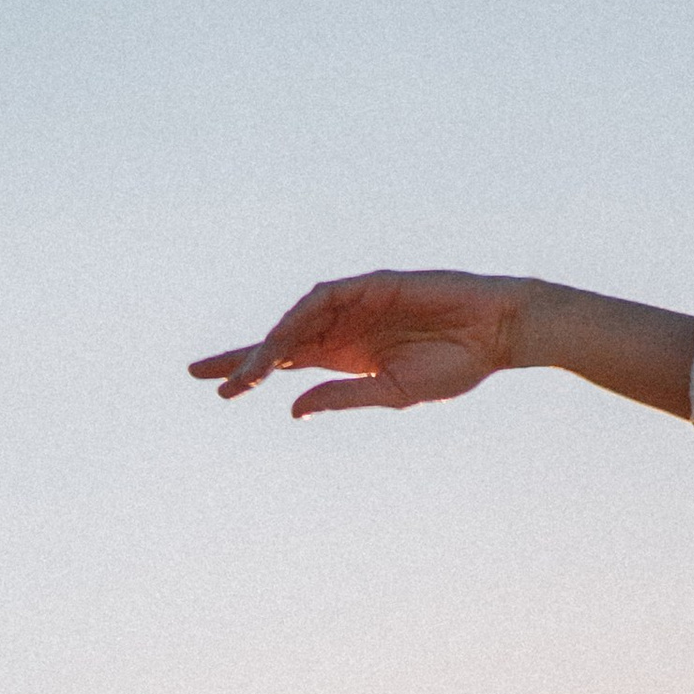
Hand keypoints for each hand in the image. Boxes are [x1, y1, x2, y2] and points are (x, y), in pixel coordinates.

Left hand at [191, 268, 536, 417]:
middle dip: (241, 356)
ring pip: (297, 322)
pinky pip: (325, 298)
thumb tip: (293, 409)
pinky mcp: (372, 284)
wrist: (495, 334)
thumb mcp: (390, 393)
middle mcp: (342, 328)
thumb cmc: (453, 366)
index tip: (219, 392)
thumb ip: (342, 396)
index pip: (287, 364)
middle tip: (198, 373)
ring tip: (246, 374)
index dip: (252, 374)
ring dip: (270, 347)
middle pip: (280, 340)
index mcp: (346, 357)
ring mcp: (355, 304)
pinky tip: (283, 342)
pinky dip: (302, 318)